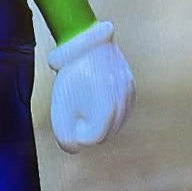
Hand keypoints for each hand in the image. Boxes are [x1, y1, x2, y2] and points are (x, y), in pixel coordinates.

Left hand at [48, 21, 135, 152]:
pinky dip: (111, 108)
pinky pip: (122, 108)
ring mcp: (129, 94)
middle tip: (76, 105)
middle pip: (106, 133)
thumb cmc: (69, 78)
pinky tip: (98, 94)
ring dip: (101, 117)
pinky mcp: (131, 86)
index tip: (70, 112)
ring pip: (116, 121)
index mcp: (106, 112)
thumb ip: (66, 139)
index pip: (92, 139)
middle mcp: (122, 105)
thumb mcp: (59, 111)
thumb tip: (78, 147)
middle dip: (90, 125)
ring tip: (87, 97)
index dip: (77, 129)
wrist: (83, 42)